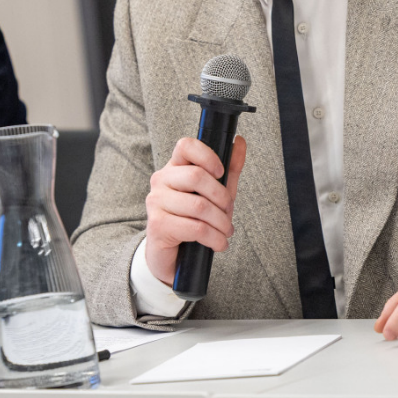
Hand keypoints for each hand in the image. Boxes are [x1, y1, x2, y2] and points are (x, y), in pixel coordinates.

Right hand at [143, 136, 246, 285]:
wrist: (172, 256)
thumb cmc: (194, 219)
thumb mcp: (215, 193)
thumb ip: (229, 168)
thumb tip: (240, 141)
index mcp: (174, 167)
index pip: (186, 146)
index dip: (207, 155)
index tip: (220, 173)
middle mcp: (161, 180)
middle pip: (196, 176)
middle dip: (222, 197)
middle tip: (228, 212)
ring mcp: (156, 202)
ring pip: (199, 205)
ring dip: (221, 222)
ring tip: (226, 232)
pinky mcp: (157, 225)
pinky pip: (195, 228)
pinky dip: (214, 238)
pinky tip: (218, 243)